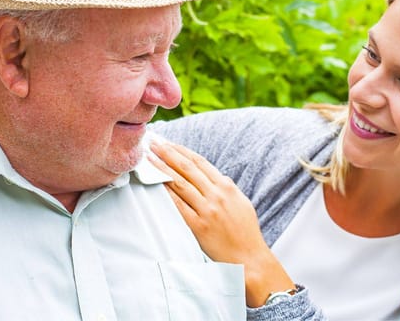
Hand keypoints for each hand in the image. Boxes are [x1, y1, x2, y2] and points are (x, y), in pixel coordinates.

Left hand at [149, 140, 295, 306]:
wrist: (250, 257)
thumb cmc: (245, 231)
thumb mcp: (241, 202)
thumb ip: (226, 187)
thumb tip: (213, 176)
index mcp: (227, 186)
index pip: (200, 162)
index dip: (182, 150)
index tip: (169, 143)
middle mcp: (216, 195)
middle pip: (187, 168)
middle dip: (168, 153)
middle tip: (153, 143)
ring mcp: (207, 210)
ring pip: (180, 184)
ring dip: (162, 169)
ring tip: (149, 159)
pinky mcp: (199, 226)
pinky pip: (178, 206)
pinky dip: (166, 193)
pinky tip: (155, 184)